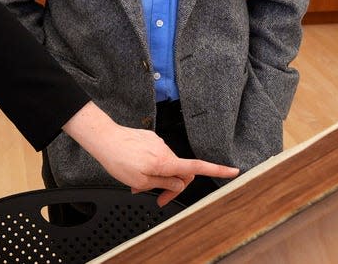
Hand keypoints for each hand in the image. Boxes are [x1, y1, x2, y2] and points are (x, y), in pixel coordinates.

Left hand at [62, 102, 239, 206]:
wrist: (103, 138)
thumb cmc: (119, 159)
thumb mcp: (141, 181)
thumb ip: (164, 183)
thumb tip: (178, 184)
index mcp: (166, 162)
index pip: (197, 167)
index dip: (217, 170)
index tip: (234, 171)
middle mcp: (165, 150)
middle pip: (180, 172)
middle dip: (172, 187)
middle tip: (157, 198)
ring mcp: (157, 143)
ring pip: (165, 165)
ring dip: (156, 177)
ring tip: (136, 183)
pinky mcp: (149, 139)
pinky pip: (155, 156)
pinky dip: (149, 167)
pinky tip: (133, 171)